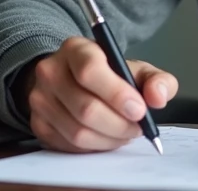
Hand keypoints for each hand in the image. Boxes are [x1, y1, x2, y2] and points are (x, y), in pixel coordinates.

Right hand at [20, 36, 178, 152]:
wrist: (73, 80)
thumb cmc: (108, 74)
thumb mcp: (136, 69)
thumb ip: (156, 80)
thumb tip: (158, 97)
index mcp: (76, 49)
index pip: (90, 71)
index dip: (117, 94)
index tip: (139, 109)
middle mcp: (51, 71)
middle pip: (85, 107)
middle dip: (119, 124)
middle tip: (138, 127)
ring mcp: (40, 99)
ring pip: (78, 132)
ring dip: (109, 139)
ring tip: (125, 133)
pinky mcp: (38, 124)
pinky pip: (69, 145)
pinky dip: (94, 147)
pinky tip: (107, 137)